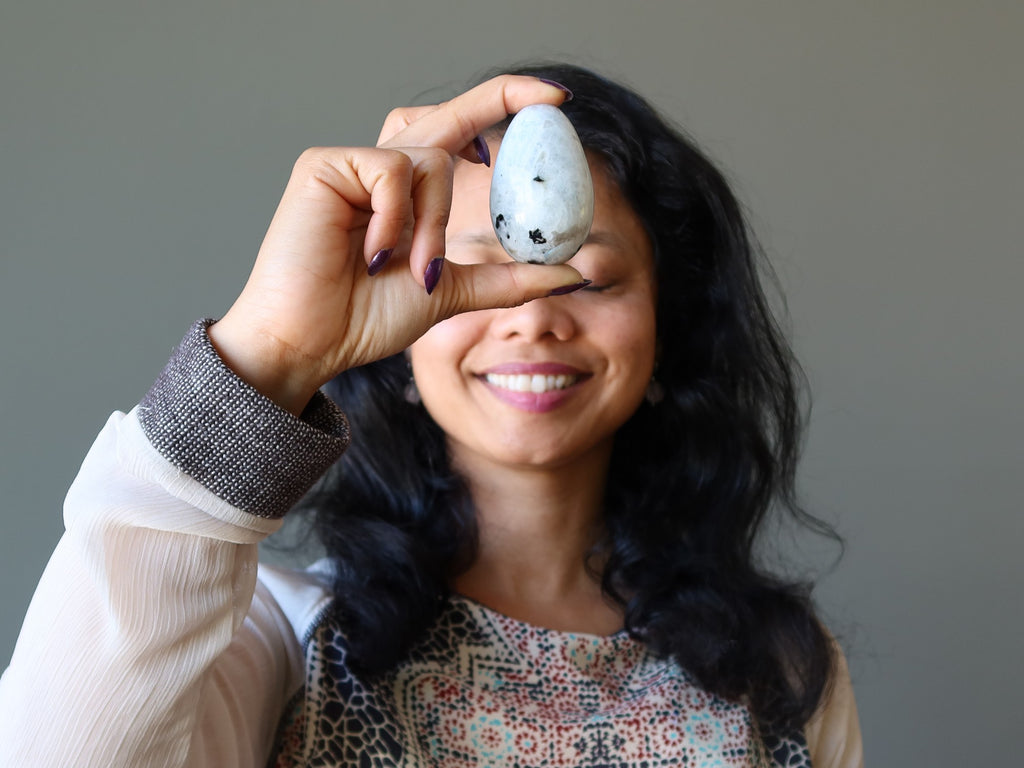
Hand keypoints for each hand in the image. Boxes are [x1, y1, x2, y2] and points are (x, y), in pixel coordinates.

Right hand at [208, 76, 582, 413]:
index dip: (502, 109)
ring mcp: (353, 164)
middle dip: (502, 99)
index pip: (460, 135)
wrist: (312, 343)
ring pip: (431, 159)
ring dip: (436, 223)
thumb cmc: (365, 318)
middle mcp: (384, 170)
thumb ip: (509, 279)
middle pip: (449, 116)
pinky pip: (391, 169)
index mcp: (410, 194)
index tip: (555, 101)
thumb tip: (574, 271)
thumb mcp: (453, 294)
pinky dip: (398, 216)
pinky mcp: (325, 165)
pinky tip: (375, 253)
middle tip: (556, 99)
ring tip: (416, 272)